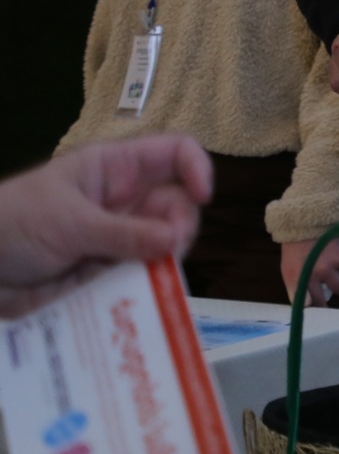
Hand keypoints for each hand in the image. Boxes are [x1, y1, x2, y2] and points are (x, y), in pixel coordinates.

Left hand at [0, 136, 212, 318]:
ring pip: (165, 247)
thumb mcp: (67, 222)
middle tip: (166, 254)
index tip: (203, 198)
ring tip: (146, 280)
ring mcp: (118, 239)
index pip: (174, 154)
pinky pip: (141, 279)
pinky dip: (145, 290)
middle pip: (178, 206)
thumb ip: (123, 233)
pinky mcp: (108, 274)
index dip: (197, 168)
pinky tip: (138, 299)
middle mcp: (125, 202)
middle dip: (179, 228)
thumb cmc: (12, 225)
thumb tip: (175, 240)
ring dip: (162, 263)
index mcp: (115, 170)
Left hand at [281, 237, 338, 305]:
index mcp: (300, 280)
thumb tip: (305, 305)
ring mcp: (331, 267)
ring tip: (334, 276)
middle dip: (326, 297)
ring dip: (338, 283)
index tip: (317, 306)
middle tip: (326, 290)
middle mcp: (316, 277)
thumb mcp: (288, 270)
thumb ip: (295, 288)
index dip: (314, 306)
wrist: (305, 224)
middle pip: (327, 299)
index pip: (309, 303)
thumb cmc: (294, 249)